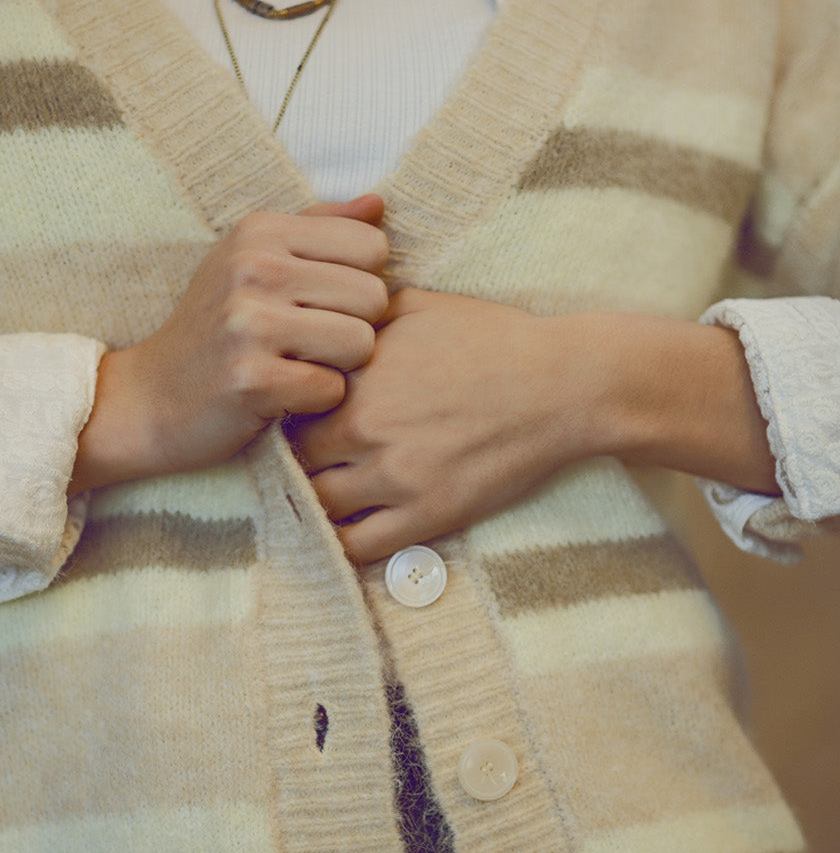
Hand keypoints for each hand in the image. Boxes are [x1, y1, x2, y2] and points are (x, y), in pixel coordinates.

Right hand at [71, 195, 388, 492]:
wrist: (149, 398)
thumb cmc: (214, 327)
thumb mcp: (251, 260)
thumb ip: (318, 229)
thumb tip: (379, 204)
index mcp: (260, 231)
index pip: (372, 246)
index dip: (360, 282)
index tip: (320, 303)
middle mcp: (253, 268)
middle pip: (374, 296)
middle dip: (355, 328)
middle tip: (311, 343)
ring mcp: (249, 324)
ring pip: (360, 343)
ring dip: (339, 367)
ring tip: (298, 366)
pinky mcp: (251, 380)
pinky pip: (332, 390)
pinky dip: (314, 402)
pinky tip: (282, 396)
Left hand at [292, 287, 594, 562]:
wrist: (563, 385)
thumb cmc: (495, 339)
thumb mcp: (418, 306)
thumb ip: (361, 317)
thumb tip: (323, 315)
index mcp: (357, 375)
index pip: (288, 402)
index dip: (288, 411)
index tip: (297, 415)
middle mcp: (365, 426)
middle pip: (295, 456)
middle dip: (299, 456)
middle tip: (311, 457)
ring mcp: (395, 476)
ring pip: (318, 503)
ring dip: (318, 499)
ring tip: (331, 491)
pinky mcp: (427, 515)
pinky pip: (358, 546)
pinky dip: (344, 541)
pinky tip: (351, 528)